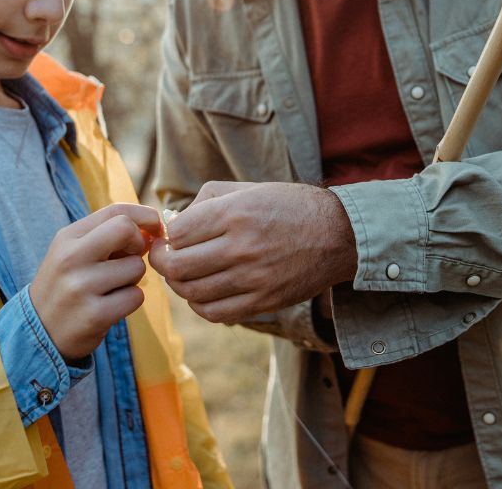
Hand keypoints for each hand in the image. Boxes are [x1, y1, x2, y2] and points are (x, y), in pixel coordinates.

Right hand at [29, 203, 162, 360]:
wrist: (39, 333)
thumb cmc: (66, 286)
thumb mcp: (74, 253)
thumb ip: (107, 236)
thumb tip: (152, 229)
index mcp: (67, 238)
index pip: (115, 210)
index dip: (144, 216)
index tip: (155, 227)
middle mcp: (71, 258)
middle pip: (126, 229)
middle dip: (139, 242)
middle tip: (132, 257)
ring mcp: (81, 287)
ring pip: (136, 267)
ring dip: (134, 278)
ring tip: (112, 288)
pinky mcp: (94, 315)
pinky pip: (136, 296)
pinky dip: (131, 300)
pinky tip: (111, 305)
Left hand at [150, 181, 356, 323]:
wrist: (338, 234)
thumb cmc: (290, 207)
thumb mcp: (249, 188)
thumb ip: (207, 200)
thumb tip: (174, 223)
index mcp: (236, 213)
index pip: (177, 232)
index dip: (167, 235)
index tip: (168, 236)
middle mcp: (242, 247)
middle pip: (177, 266)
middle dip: (162, 261)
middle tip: (164, 256)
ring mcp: (253, 278)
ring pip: (192, 292)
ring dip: (179, 284)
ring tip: (184, 273)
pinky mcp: (264, 301)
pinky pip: (215, 313)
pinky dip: (199, 305)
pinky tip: (202, 293)